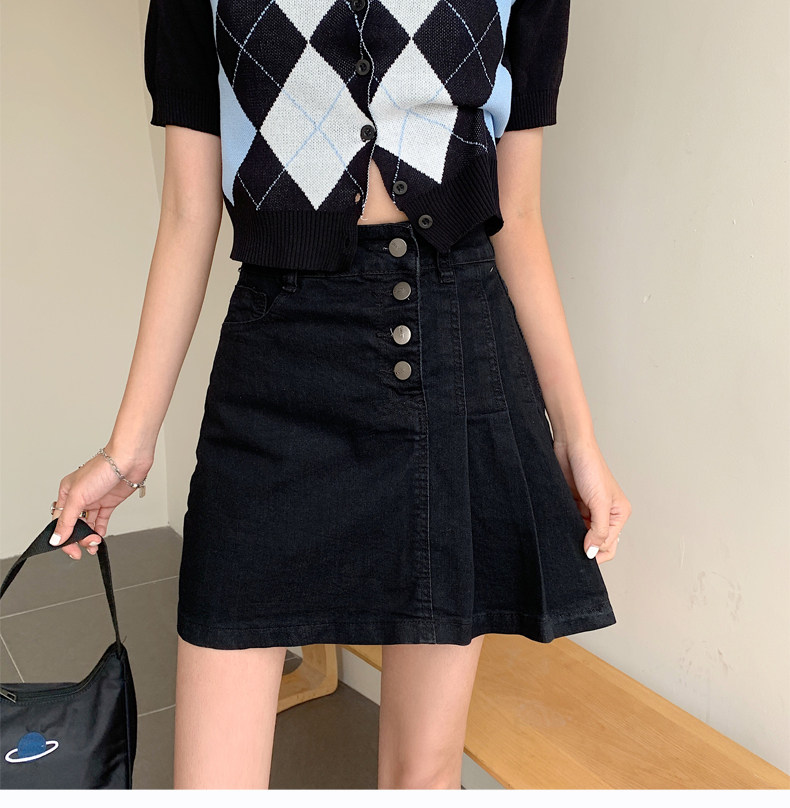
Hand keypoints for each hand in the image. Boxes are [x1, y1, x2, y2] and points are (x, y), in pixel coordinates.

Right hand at [50, 447, 152, 559]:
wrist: (128, 460)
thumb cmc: (102, 469)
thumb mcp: (78, 496)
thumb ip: (67, 520)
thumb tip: (56, 538)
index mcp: (66, 493)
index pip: (59, 521)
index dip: (62, 537)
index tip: (70, 549)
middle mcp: (80, 497)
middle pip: (74, 524)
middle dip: (79, 538)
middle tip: (87, 545)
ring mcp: (95, 499)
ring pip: (88, 524)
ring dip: (90, 536)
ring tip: (94, 543)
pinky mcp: (109, 502)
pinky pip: (101, 519)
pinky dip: (100, 529)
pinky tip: (100, 536)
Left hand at [552, 436, 630, 562]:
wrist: (571, 447)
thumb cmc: (590, 467)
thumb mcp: (599, 502)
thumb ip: (598, 529)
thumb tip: (593, 552)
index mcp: (619, 513)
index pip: (610, 545)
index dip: (596, 551)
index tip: (582, 553)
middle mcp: (606, 513)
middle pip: (597, 542)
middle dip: (587, 546)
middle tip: (573, 548)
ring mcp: (589, 509)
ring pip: (583, 534)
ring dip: (575, 536)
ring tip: (567, 532)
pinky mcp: (575, 504)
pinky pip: (572, 523)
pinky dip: (567, 526)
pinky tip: (561, 524)